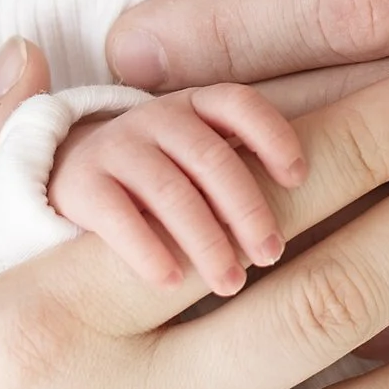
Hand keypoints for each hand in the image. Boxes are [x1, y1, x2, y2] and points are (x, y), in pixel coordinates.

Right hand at [49, 85, 307, 294]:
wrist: (68, 184)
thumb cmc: (161, 186)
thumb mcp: (202, 168)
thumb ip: (247, 175)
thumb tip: (320, 205)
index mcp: (195, 108)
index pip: (239, 104)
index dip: (272, 135)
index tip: (298, 179)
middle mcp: (156, 119)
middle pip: (211, 156)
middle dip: (247, 207)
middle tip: (271, 254)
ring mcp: (115, 148)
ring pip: (170, 189)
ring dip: (206, 239)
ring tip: (229, 283)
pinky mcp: (79, 184)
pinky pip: (117, 215)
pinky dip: (148, 249)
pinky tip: (171, 282)